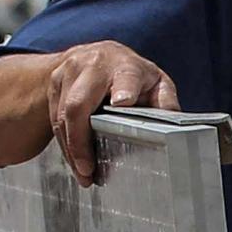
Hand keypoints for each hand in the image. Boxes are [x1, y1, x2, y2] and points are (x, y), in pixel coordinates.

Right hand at [48, 42, 178, 183]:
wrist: (97, 56)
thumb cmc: (134, 76)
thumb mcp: (157, 85)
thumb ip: (166, 105)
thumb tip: (176, 130)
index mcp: (125, 64)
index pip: (125, 77)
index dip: (124, 89)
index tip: (123, 103)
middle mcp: (93, 64)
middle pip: (79, 103)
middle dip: (81, 140)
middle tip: (88, 169)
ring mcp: (69, 72)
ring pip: (63, 115)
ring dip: (71, 149)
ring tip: (84, 175)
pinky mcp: (54, 84)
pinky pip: (55, 119)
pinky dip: (65, 145)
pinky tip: (76, 162)